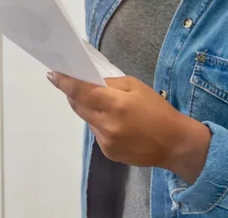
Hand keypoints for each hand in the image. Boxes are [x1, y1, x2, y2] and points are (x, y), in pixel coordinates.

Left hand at [48, 72, 211, 181]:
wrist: (175, 144)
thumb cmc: (158, 111)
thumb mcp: (136, 87)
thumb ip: (111, 84)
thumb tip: (89, 82)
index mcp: (115, 104)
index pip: (80, 91)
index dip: (64, 82)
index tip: (52, 74)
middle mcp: (106, 124)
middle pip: (78, 106)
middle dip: (74, 94)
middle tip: (72, 83)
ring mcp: (106, 141)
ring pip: (87, 119)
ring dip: (89, 109)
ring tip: (104, 104)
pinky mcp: (108, 152)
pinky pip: (96, 132)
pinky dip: (100, 123)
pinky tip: (116, 122)